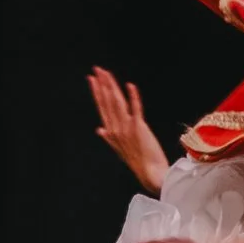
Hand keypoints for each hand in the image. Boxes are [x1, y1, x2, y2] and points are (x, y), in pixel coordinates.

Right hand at [89, 67, 170, 193]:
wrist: (150, 173)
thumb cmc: (138, 161)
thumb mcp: (120, 149)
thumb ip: (109, 137)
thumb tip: (99, 129)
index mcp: (111, 131)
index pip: (102, 107)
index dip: (97, 92)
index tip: (93, 80)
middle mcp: (116, 128)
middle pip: (107, 102)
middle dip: (102, 84)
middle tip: (97, 69)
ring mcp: (126, 128)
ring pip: (117, 103)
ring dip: (112, 86)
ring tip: (107, 74)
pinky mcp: (139, 128)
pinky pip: (135, 109)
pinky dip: (133, 97)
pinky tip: (130, 86)